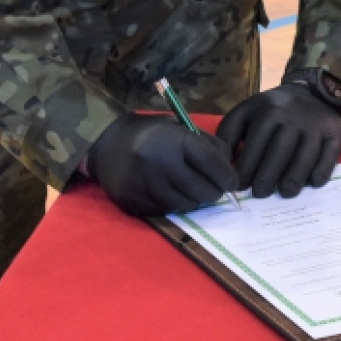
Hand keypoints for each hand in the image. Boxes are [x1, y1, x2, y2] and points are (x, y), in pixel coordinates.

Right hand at [88, 113, 237, 216]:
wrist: (107, 144)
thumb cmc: (152, 134)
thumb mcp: (180, 128)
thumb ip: (208, 146)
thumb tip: (231, 172)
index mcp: (172, 140)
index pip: (211, 163)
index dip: (228, 176)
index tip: (233, 182)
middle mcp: (158, 163)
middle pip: (202, 190)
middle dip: (214, 192)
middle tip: (215, 189)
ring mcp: (144, 185)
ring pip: (185, 205)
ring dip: (195, 200)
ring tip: (193, 190)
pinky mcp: (134, 202)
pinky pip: (166, 212)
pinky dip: (175, 205)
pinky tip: (172, 193)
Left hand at [217, 84, 340, 198]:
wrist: (309, 92)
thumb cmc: (270, 110)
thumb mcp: (245, 113)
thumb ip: (229, 135)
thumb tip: (224, 165)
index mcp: (268, 111)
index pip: (255, 144)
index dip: (246, 169)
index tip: (239, 187)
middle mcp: (293, 117)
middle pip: (279, 153)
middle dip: (267, 178)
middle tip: (260, 194)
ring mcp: (315, 125)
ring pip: (304, 157)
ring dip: (293, 179)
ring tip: (284, 193)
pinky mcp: (335, 132)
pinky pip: (329, 156)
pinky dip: (321, 172)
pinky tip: (312, 183)